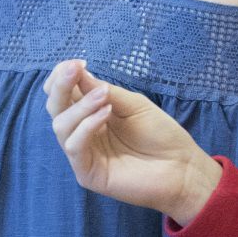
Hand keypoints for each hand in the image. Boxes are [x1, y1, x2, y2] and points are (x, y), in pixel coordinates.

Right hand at [44, 60, 220, 223]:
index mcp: (90, 114)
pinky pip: (74, 146)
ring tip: (104, 97)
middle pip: (55, 108)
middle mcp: (82, 133)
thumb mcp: (133, 104)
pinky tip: (105, 113)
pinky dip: (86, 126)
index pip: (63, 94)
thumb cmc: (160, 134)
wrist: (182, 167)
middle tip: (73, 69)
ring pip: (61, 125)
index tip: (77, 63)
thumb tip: (77, 72)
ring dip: (80, 105)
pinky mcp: (87, 173)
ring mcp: (83, 154)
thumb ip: (104, 91)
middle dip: (60, 85)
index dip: (62, 77)